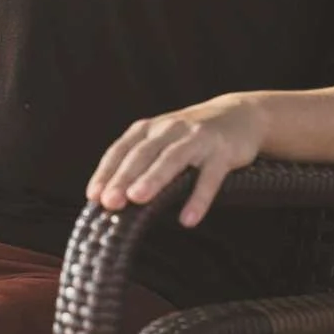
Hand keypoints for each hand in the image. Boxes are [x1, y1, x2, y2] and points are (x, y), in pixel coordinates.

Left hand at [85, 94, 264, 227]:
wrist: (239, 114)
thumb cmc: (191, 135)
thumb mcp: (162, 140)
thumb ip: (141, 162)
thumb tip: (114, 196)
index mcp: (149, 129)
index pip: (121, 150)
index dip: (106, 172)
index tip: (93, 196)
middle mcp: (169, 129)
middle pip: (142, 154)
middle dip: (123, 177)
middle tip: (109, 201)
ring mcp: (196, 139)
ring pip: (171, 159)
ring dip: (153, 179)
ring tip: (137, 199)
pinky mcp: (222, 152)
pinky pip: (209, 177)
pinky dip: (198, 198)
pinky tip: (188, 219)